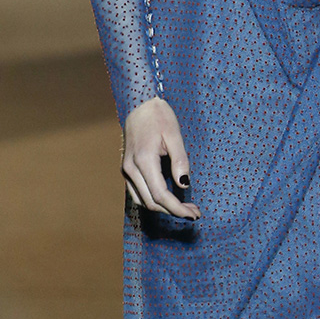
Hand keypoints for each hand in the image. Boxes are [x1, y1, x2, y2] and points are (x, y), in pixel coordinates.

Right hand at [122, 96, 199, 220]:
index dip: (177, 209)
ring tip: (184, 208)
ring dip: (163, 208)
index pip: (160, 195)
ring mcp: (126, 170)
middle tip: (194, 213)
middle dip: (173, 211)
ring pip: (143, 201)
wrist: (139, 103)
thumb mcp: (175, 134)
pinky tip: (169, 199)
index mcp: (143, 160)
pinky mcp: (126, 170)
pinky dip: (153, 200)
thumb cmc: (159, 116)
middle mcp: (130, 169)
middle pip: (151, 202)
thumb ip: (180, 161)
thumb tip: (183, 185)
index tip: (194, 214)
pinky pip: (138, 193)